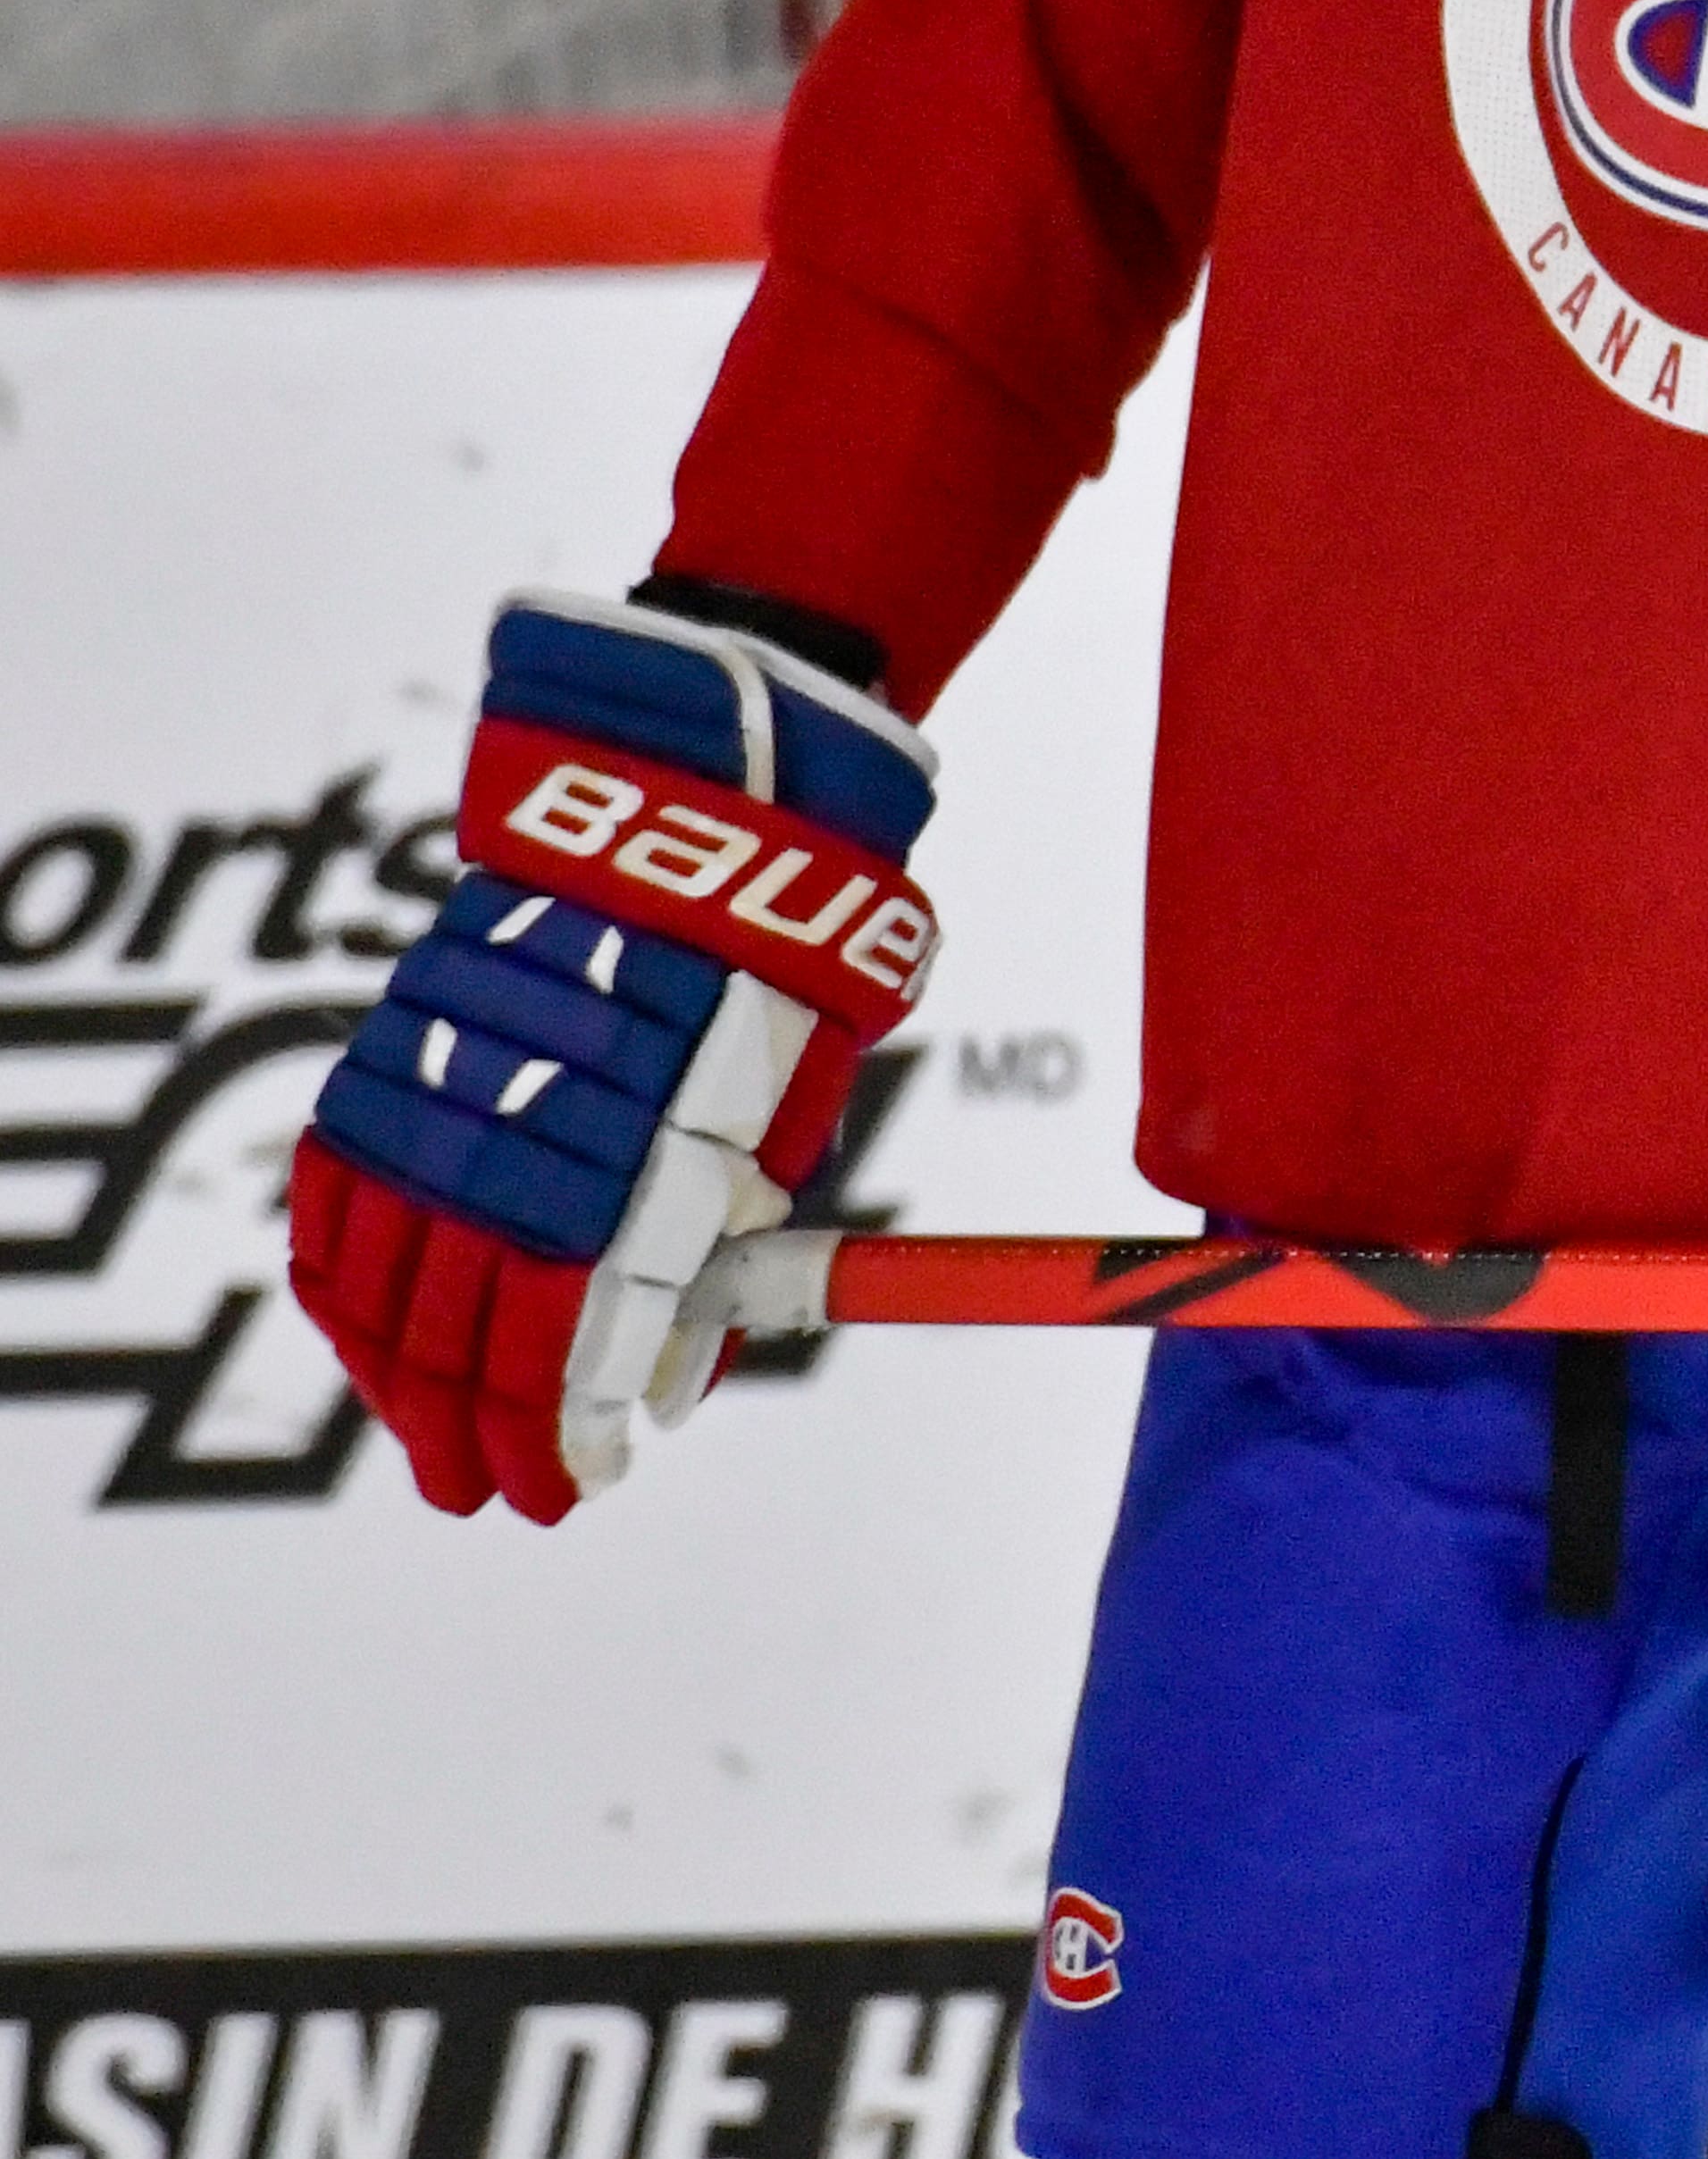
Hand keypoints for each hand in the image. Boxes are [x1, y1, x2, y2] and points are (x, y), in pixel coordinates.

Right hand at [288, 591, 938, 1521]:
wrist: (697, 787)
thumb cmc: (779, 946)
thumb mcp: (796, 1100)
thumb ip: (736, 1236)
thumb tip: (685, 1372)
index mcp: (637, 1155)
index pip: (566, 1344)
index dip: (561, 1433)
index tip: (573, 1488)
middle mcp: (522, 1130)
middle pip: (462, 1329)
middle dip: (476, 1428)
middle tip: (491, 1491)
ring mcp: (441, 1084)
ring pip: (383, 1274)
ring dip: (400, 1373)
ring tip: (431, 1436)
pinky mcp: (397, 1036)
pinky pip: (340, 1181)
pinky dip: (344, 1269)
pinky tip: (363, 1325)